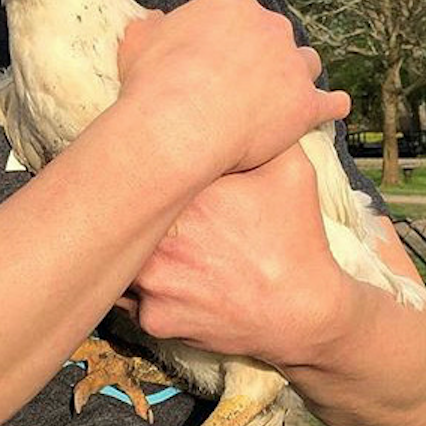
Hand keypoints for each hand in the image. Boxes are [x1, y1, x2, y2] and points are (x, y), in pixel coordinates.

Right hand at [114, 0, 341, 174]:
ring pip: (306, 63)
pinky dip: (330, 106)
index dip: (229, 36)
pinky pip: (330, 101)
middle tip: (244, 83)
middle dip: (264, 55)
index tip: (216, 57)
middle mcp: (271, 24)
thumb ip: (152, 26)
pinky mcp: (306, 102)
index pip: (240, 11)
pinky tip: (330, 110)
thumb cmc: (153, 81)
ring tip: (281, 98)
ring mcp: (292, 63)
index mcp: (233, 1)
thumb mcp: (138, 40)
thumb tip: (156, 20)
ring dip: (296, 77)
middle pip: (275, 35)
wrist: (177, 125)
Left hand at [116, 142, 351, 362]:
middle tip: (141, 205)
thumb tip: (235, 106)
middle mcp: (161, 237)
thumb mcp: (291, 170)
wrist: (303, 310)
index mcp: (187, 194)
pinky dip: (148, 290)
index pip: (143, 168)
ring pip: (122, 257)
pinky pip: (133, 299)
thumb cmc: (296, 237)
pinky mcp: (154, 319)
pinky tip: (176, 281)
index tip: (152, 168)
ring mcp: (152, 282)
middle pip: (122, 212)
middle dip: (129, 207)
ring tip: (158, 245)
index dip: (144, 165)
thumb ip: (260, 134)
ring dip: (134, 251)